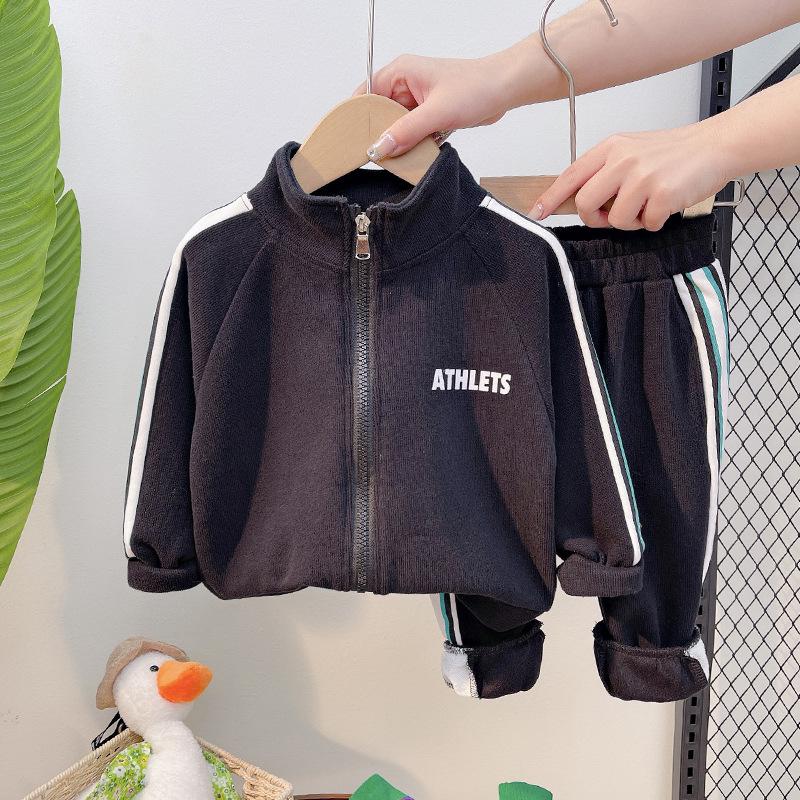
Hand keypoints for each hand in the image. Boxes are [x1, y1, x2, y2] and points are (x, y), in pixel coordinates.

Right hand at [352, 52, 517, 159]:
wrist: (504, 89)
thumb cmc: (476, 87)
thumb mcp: (437, 113)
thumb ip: (406, 132)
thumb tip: (380, 148)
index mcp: (400, 72)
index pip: (366, 94)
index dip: (359, 118)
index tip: (354, 141)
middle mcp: (405, 84)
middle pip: (379, 114)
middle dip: (380, 134)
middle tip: (378, 155)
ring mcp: (416, 100)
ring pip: (396, 126)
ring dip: (399, 141)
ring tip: (400, 155)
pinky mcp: (428, 114)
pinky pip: (411, 132)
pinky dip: (413, 144)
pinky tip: (417, 152)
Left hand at [532, 124, 729, 230]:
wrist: (714, 146)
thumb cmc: (672, 153)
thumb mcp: (631, 151)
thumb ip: (604, 171)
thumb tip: (578, 200)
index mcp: (611, 148)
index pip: (570, 176)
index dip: (550, 198)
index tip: (536, 213)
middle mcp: (622, 160)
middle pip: (585, 203)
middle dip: (595, 218)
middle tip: (612, 216)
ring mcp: (642, 176)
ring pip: (615, 220)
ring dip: (631, 222)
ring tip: (648, 204)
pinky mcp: (662, 194)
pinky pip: (645, 225)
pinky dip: (655, 222)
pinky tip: (666, 205)